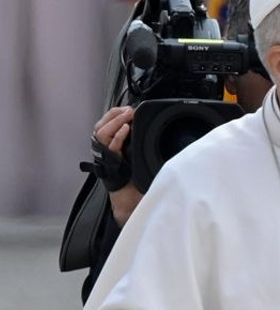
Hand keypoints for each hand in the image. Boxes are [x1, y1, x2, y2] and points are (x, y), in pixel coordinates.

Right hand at [94, 106, 141, 225]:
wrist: (132, 202)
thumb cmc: (136, 182)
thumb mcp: (138, 156)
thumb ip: (138, 143)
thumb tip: (148, 128)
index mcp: (111, 147)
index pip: (106, 123)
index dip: (115, 113)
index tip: (127, 108)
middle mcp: (105, 151)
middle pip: (101, 125)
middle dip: (114, 114)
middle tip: (127, 110)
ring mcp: (106, 158)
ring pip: (101, 133)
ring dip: (115, 121)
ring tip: (127, 116)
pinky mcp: (111, 165)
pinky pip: (111, 147)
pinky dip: (118, 136)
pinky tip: (126, 129)